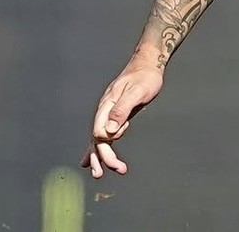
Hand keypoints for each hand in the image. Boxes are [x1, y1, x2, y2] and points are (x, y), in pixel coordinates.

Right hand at [80, 61, 163, 178]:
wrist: (147, 65)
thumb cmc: (145, 77)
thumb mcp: (137, 92)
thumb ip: (122, 109)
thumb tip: (110, 130)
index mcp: (107, 105)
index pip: (99, 131)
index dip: (104, 147)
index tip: (115, 162)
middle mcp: (104, 110)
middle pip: (97, 138)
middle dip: (101, 157)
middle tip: (106, 173)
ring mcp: (108, 113)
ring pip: (98, 139)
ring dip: (98, 156)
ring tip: (98, 174)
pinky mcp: (115, 115)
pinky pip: (104, 135)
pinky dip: (98, 148)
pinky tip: (91, 160)